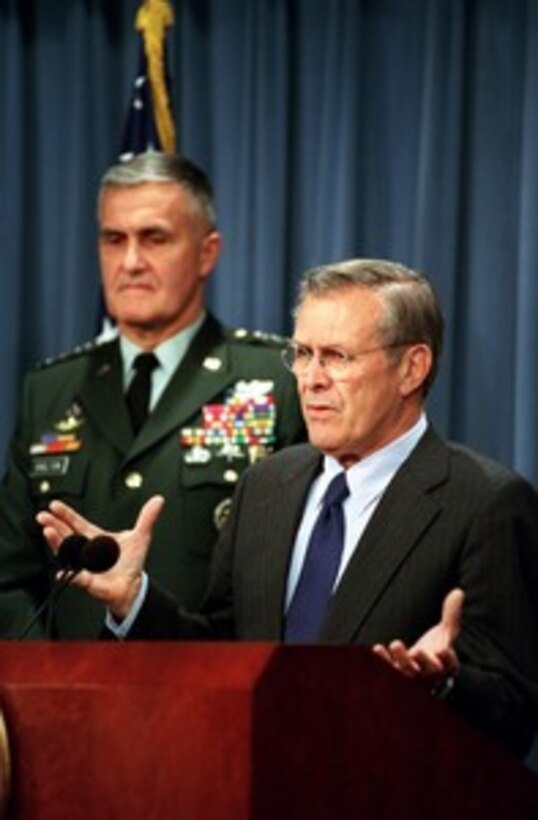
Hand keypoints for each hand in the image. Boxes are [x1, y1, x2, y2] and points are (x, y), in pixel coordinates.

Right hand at [36, 495, 164, 618]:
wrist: (133, 587)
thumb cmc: (131, 563)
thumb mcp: (141, 537)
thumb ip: (147, 518)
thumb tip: (158, 500)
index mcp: (96, 538)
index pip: (78, 523)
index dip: (66, 514)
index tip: (55, 506)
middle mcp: (87, 551)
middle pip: (67, 536)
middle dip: (54, 526)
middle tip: (43, 517)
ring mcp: (85, 566)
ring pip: (68, 554)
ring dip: (58, 544)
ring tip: (49, 533)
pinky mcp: (89, 582)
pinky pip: (78, 579)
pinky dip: (70, 575)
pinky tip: (61, 571)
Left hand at [371, 588, 463, 684]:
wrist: (423, 668)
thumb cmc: (437, 650)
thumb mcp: (447, 632)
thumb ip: (451, 614)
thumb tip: (458, 592)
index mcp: (446, 665)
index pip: (450, 664)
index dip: (448, 659)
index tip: (444, 650)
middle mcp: (431, 673)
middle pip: (429, 670)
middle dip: (424, 661)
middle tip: (418, 651)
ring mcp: (413, 675)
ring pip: (408, 671)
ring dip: (401, 659)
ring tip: (396, 644)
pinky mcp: (397, 673)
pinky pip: (390, 669)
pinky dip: (384, 660)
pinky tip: (377, 649)